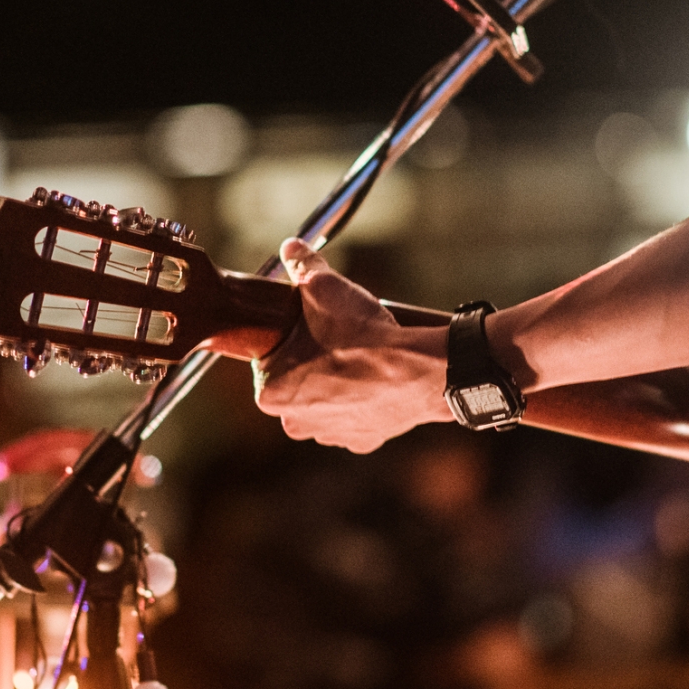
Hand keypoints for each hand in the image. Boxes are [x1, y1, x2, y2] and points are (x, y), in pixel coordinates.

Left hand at [253, 239, 452, 452]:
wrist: (418, 371)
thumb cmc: (362, 336)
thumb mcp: (324, 288)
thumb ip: (302, 266)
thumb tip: (291, 247)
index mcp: (271, 393)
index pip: (269, 359)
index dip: (290, 338)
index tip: (309, 326)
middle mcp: (294, 422)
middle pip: (296, 382)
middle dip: (313, 361)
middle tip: (336, 338)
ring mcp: (330, 434)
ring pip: (326, 400)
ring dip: (337, 382)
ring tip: (358, 356)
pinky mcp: (363, 441)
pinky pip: (356, 415)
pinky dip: (364, 399)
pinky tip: (375, 380)